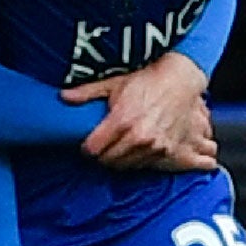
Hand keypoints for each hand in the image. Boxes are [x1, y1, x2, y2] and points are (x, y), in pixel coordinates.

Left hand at [61, 52, 217, 170]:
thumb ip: (88, 92)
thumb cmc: (147, 78)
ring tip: (118, 146)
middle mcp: (138, 137)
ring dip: (119, 159)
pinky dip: (137, 160)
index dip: (87, 147)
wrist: (181, 80)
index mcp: (121, 120)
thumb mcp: (115, 82)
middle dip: (102, 155)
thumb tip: (63, 97)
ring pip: (126, 166)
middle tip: (102, 146)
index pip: (93, 149)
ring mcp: (155, 146)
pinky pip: (145, 166)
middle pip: (108, 161)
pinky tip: (135, 150)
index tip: (87, 143)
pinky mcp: (168, 151)